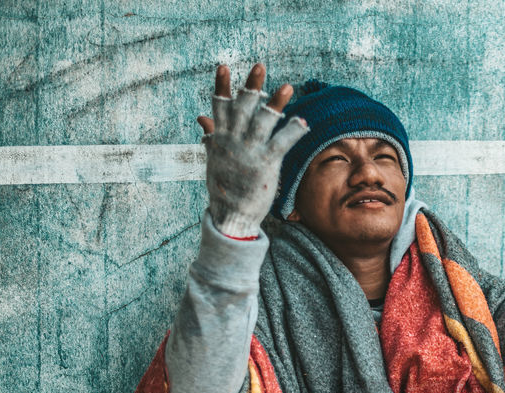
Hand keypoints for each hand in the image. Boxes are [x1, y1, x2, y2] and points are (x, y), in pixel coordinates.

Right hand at [197, 64, 306, 237]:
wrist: (230, 215)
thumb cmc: (224, 187)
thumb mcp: (214, 159)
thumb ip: (211, 136)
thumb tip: (202, 118)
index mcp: (220, 138)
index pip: (219, 107)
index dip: (221, 86)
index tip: (222, 66)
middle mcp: (233, 141)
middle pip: (242, 107)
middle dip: (251, 86)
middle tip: (260, 65)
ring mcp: (249, 151)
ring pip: (263, 121)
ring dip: (276, 103)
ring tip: (288, 86)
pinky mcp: (265, 164)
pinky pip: (281, 143)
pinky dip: (292, 132)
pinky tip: (303, 123)